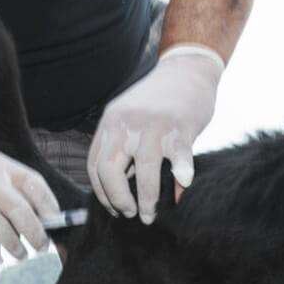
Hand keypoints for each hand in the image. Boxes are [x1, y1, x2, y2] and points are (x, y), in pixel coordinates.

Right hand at [0, 137, 58, 266]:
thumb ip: (12, 184)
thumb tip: (40, 214)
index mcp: (2, 167)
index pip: (36, 185)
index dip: (49, 205)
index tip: (55, 220)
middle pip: (23, 213)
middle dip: (37, 234)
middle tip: (42, 246)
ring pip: (4, 231)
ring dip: (17, 247)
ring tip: (22, 254)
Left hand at [88, 45, 223, 222]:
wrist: (187, 69)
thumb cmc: (159, 100)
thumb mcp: (131, 117)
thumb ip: (126, 147)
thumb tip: (129, 188)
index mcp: (112, 122)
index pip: (96, 164)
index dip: (103, 192)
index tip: (114, 208)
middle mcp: (128, 123)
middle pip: (111, 169)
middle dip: (118, 199)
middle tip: (129, 214)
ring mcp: (155, 125)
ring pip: (145, 169)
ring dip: (147, 198)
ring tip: (150, 214)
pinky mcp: (182, 128)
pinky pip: (180, 159)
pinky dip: (181, 177)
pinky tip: (183, 188)